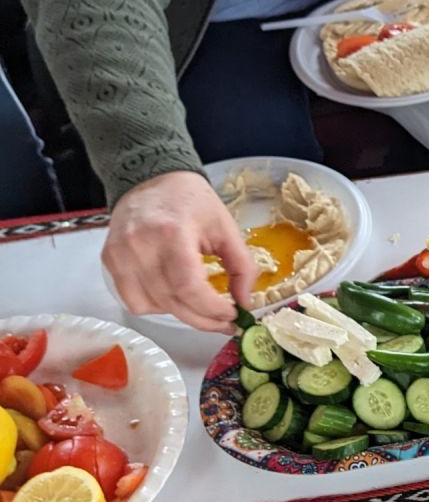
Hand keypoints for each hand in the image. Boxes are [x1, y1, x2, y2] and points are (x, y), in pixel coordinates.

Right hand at [101, 171, 257, 332]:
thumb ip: (242, 266)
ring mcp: (120, 255)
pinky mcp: (110, 261)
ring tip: (202, 307)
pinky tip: (175, 296)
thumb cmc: (191, 201)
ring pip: (152, 306)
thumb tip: (246, 303)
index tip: (234, 314)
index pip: (189, 288)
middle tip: (225, 323)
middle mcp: (140, 246)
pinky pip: (133, 300)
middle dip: (203, 320)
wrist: (150, 178)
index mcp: (171, 233)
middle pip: (172, 302)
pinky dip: (157, 306)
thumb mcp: (226, 227)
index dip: (212, 309)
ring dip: (182, 314)